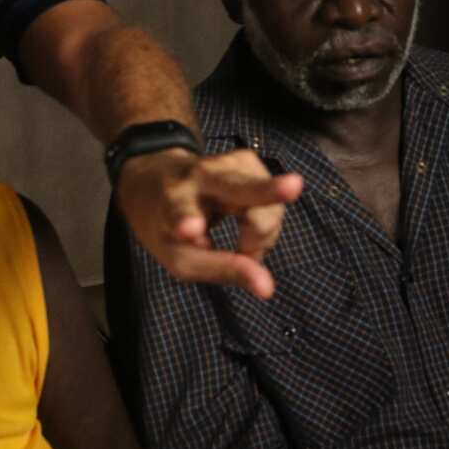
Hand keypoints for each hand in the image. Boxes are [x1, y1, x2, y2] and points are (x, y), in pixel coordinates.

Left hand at [115, 148, 302, 298]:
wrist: (153, 180)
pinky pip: (271, 201)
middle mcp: (200, 176)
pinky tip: (248, 226)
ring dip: (261, 233)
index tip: (191, 230)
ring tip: (244, 245)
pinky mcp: (246, 159)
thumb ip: (223, 270)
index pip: (179, 212)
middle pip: (236, 185)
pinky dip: (264, 222)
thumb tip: (268, 288)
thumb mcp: (183, 259)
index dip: (187, 222)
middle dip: (265, 190)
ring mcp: (226, 162)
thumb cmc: (169, 227)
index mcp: (171, 201)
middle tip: (294, 186)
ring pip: (266, 204)